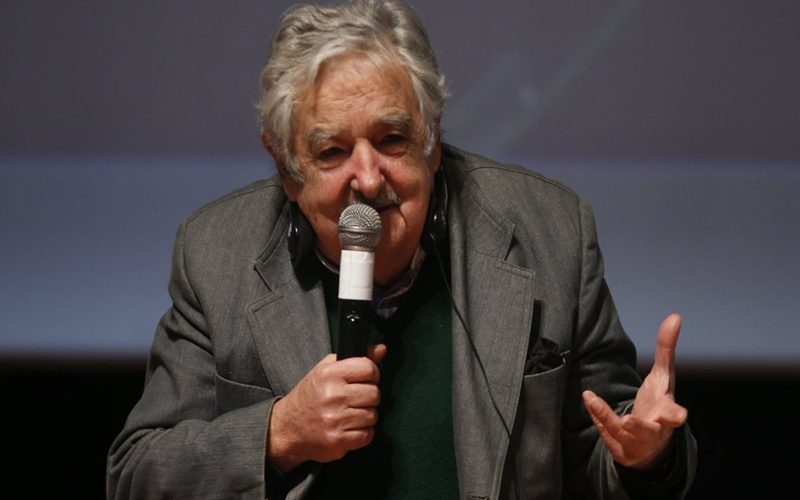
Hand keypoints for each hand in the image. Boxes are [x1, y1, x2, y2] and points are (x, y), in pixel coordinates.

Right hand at [267, 344, 386, 471]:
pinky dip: (361, 433)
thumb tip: (382, 349)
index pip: (368, 368)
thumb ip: (356, 359)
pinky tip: (348, 428)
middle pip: (374, 394)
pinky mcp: (337, 440)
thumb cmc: (311, 396)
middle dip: (368, 397)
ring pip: (372, 416)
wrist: (288, 427)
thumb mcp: (327, 370)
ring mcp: (334, 419)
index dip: (371, 374)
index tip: (365, 380)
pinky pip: (367, 435)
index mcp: (329, 374)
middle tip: (355, 400)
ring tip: (349, 415)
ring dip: (365, 417)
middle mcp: (332, 395)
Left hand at [582, 314, 687, 468]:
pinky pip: (605, 433)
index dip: (676, 416)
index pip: (674, 416)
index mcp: (667, 414)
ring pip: (619, 432)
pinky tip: (588, 399)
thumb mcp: (664, 377)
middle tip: (630, 420)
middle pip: (648, 430)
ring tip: (591, 399)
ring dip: (605, 416)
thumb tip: (675, 316)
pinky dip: (596, 416)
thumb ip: (666, 349)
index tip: (680, 415)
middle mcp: (653, 431)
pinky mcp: (619, 449)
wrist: (652, 446)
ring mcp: (635, 442)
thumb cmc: (659, 405)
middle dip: (640, 426)